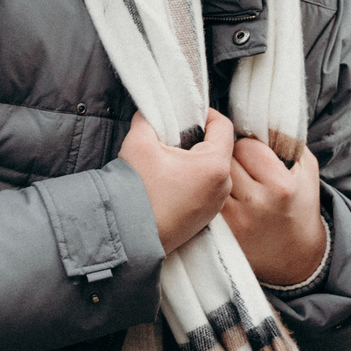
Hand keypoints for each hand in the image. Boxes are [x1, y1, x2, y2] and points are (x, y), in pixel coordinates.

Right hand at [120, 111, 236, 251]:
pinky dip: (191, 179)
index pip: (223, 126)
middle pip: (219, 148)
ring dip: (193, 160)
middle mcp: (222, 187)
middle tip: (172, 135)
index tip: (186, 113)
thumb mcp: (139, 143)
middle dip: (197, 137)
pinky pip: (205, 189)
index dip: (205, 113)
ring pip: (212, 169)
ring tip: (167, 159)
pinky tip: (168, 180)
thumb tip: (151, 111)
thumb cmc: (135, 193)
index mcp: (214, 166)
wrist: (126, 239)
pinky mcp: (204, 219)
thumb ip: (148, 119)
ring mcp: (215, 206)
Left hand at [223, 134, 327, 287]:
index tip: (252, 154)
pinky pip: (205, 200)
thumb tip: (261, 119)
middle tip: (238, 165)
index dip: (247, 146)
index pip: (246, 146)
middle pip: (224, 160)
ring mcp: (236, 220)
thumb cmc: (300, 207)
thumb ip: (288, 143)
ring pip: (210, 179)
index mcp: (280, 185)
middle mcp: (256, 203)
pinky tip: (215, 195)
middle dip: (228, 157)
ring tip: (226, 178)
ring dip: (215, 175)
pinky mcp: (222, 233)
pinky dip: (208, 194)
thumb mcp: (307, 171)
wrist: (295, 258)